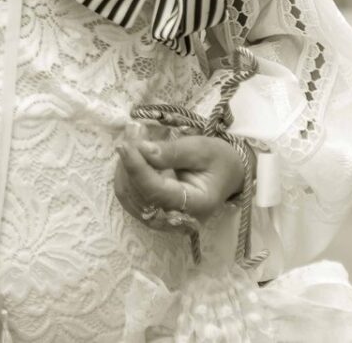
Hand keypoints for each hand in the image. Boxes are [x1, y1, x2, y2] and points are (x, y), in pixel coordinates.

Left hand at [113, 127, 247, 232]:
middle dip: (129, 163)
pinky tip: (133, 156)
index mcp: (196, 205)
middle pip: (138, 195)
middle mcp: (177, 219)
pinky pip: (128, 196)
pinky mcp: (152, 213)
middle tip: (132, 132)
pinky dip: (125, 174)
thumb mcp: (202, 149)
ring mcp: (162, 220)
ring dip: (124, 167)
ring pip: (128, 196)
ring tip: (134, 139)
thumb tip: (142, 150)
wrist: (226, 175)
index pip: (156, 192)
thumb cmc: (218, 160)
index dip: (137, 169)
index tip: (125, 145)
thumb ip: (172, 152)